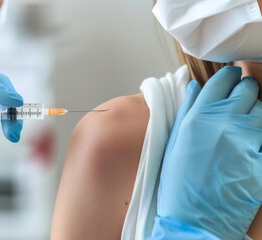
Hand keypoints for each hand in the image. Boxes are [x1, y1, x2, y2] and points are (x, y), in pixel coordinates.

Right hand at [150, 67, 261, 238]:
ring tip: (245, 125)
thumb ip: (186, 111)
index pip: (222, 81)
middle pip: (248, 90)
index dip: (229, 76)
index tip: (231, 78)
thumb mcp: (173, 143)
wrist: (193, 218)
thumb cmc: (178, 183)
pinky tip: (251, 144)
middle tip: (240, 98)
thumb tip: (195, 86)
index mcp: (198, 118)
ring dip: (256, 112)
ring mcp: (247, 143)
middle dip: (245, 90)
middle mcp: (224, 125)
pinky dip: (260, 137)